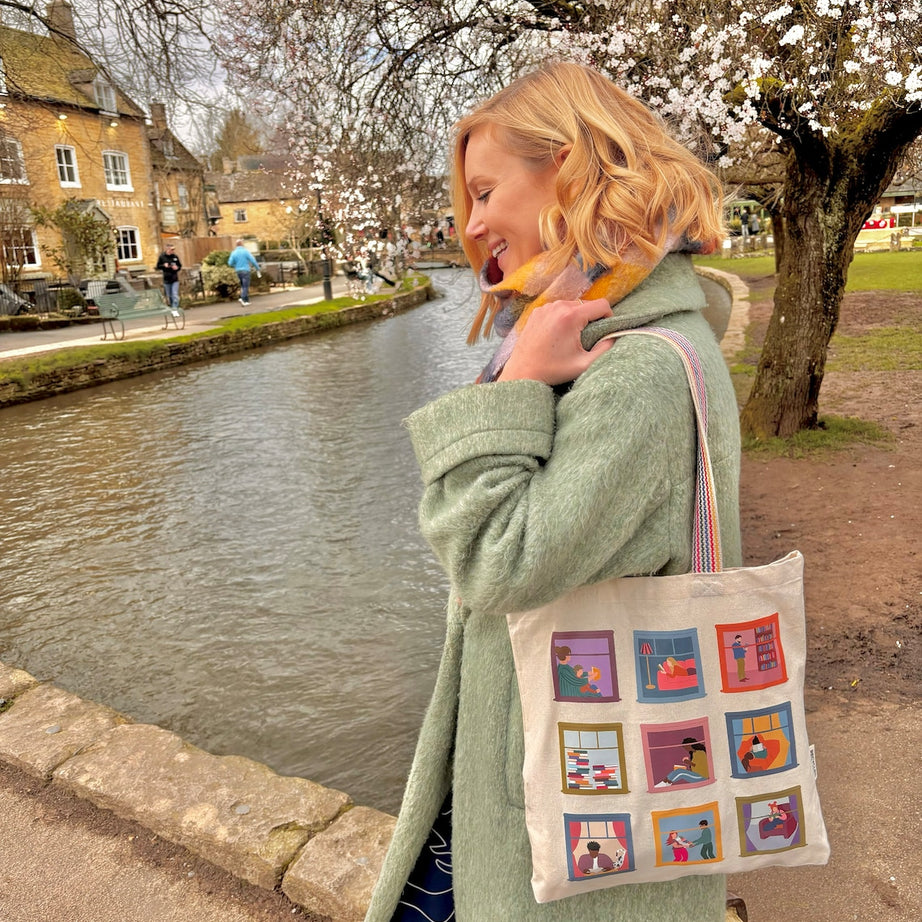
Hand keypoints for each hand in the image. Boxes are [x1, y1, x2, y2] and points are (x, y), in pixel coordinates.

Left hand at [497, 298, 613, 384]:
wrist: (522, 372)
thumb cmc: (552, 370)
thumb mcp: (584, 364)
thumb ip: (605, 349)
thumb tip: (614, 336)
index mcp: (570, 316)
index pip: (602, 305)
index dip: (608, 317)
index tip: (604, 332)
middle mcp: (557, 306)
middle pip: (587, 304)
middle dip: (591, 319)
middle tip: (586, 339)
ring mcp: (545, 307)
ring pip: (572, 305)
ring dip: (577, 318)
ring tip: (570, 338)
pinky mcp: (537, 311)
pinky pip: (558, 309)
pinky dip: (562, 319)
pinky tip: (557, 335)